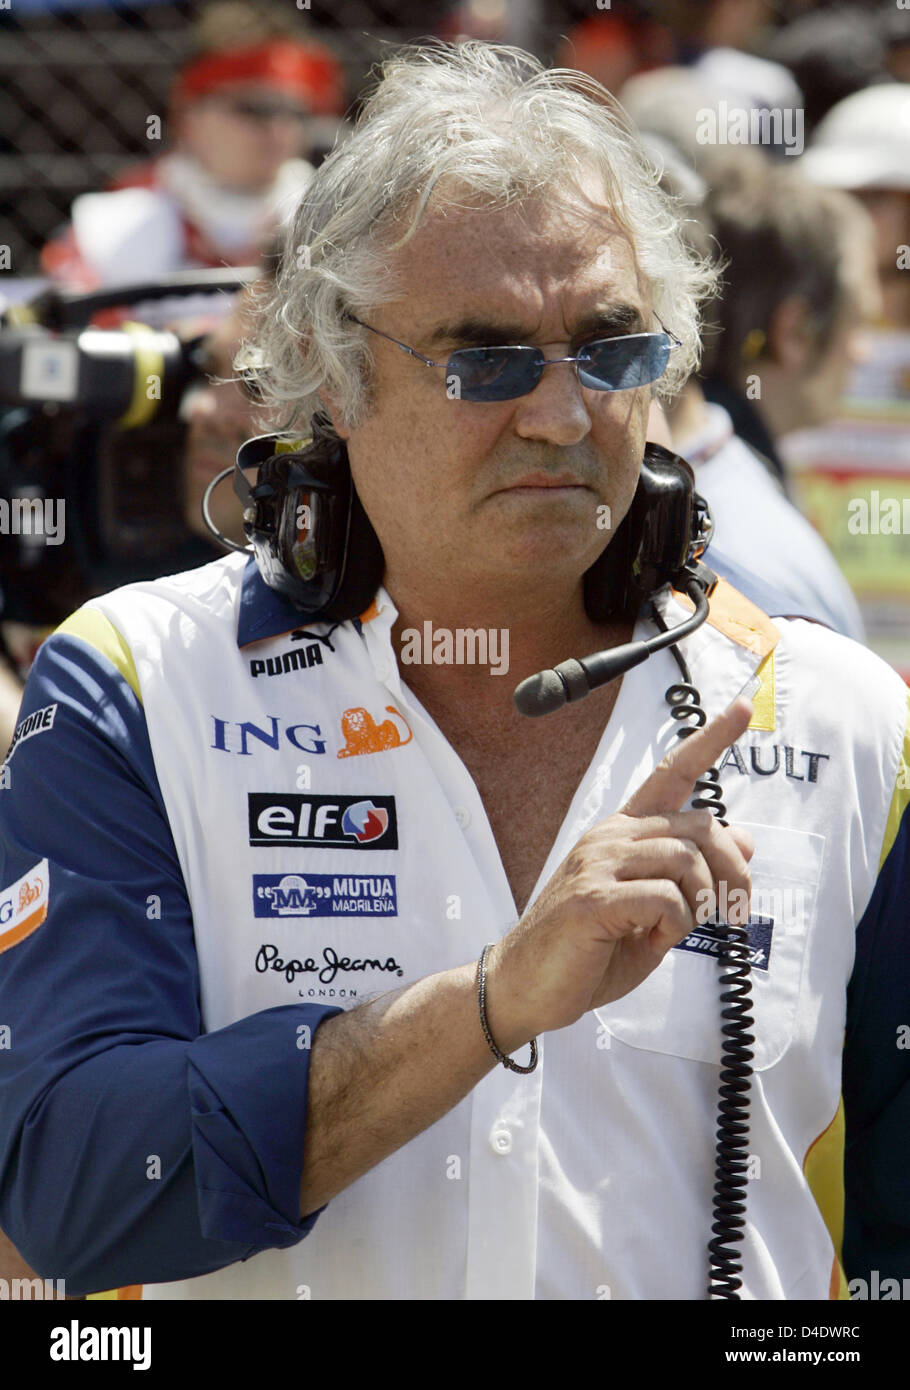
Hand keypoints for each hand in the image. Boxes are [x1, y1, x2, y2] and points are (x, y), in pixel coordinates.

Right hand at [485, 697, 753, 1047]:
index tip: (745, 707)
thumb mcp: (655, 910)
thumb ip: (692, 874)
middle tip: (734, 912)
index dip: (711, 739)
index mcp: (622, 832)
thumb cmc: (589, 951)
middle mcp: (610, 837)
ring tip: (674, 932)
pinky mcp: (593, 899)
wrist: (525, 986)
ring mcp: (598, 864)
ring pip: (686, 863)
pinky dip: (675, 928)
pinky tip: (651, 940)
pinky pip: (666, 900)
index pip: (672, 773)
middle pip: (700, 827)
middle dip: (732, 872)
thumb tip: (745, 840)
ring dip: (699, 906)